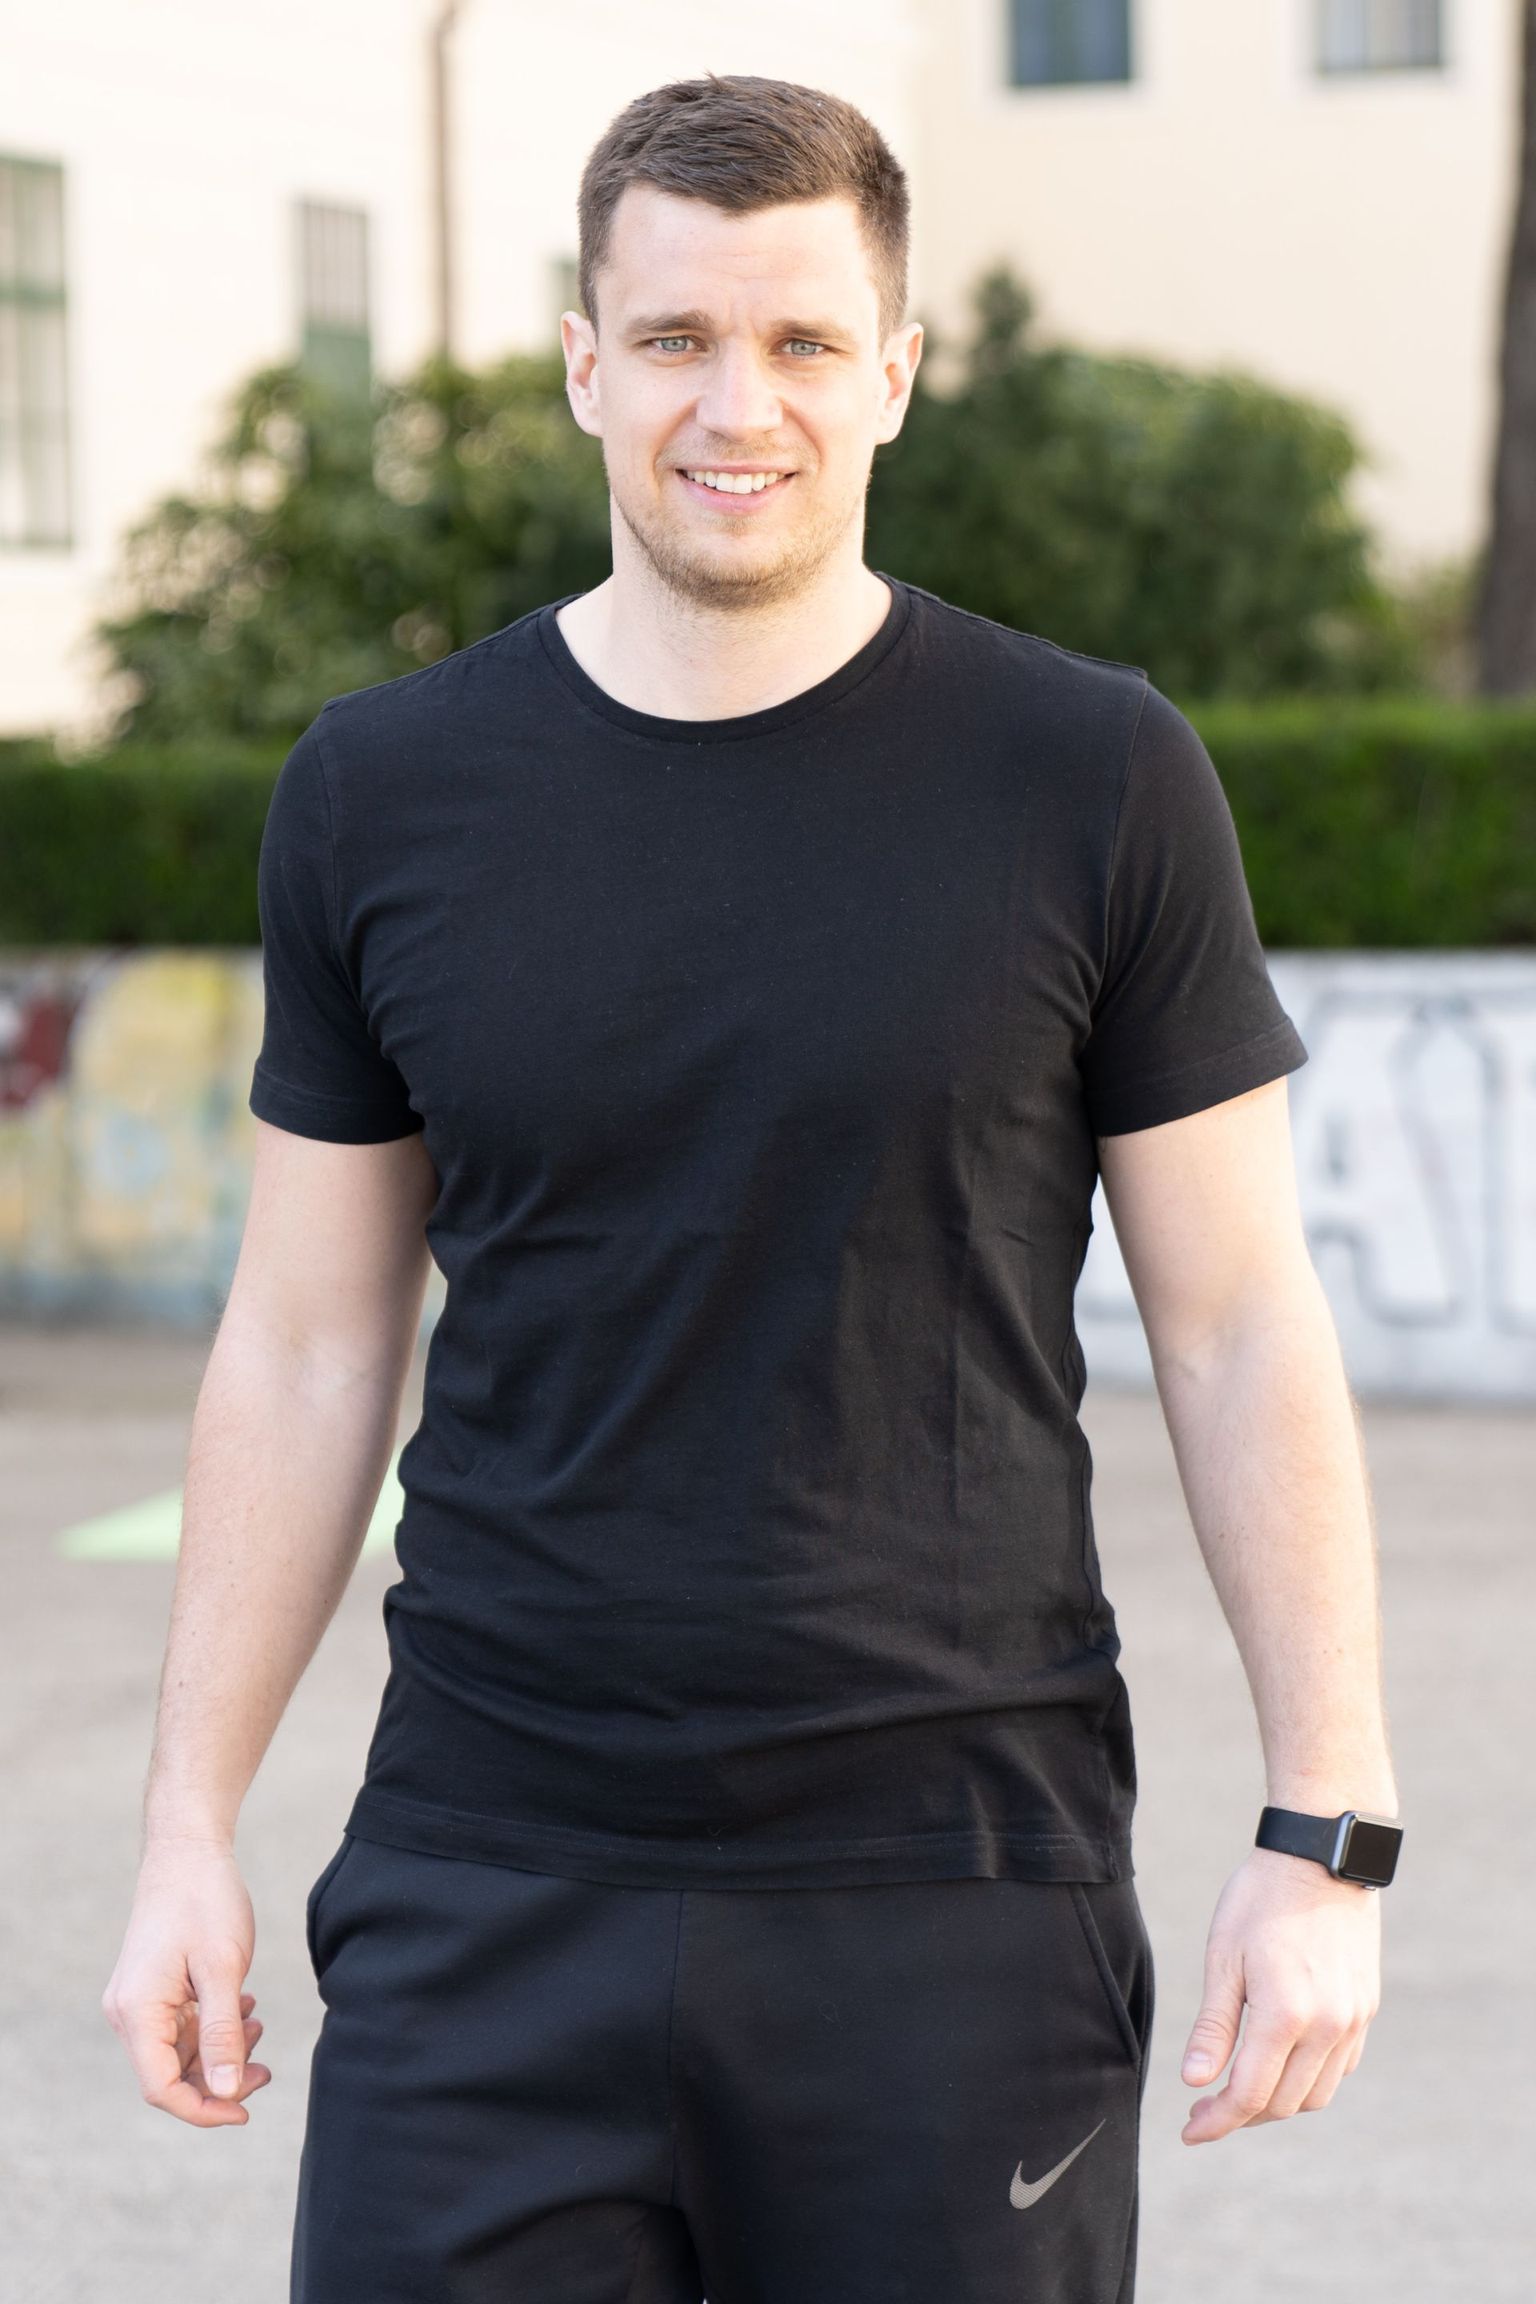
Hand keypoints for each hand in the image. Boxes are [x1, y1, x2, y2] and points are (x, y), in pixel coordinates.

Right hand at [101, 1838, 273, 2127]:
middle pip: (169, 2075)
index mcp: (137, 2012)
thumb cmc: (205, 1900)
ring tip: (258, 2025)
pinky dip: (213, 2029)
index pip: (161, 2088)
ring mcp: (138, 2000)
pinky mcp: (152, 1989)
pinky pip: (180, 2028)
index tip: (247, 2110)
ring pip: (177, 2053)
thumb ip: (222, 2033)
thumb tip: (227, 2091)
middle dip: (219, 2080)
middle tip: (266, 2068)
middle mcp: (127, 2012)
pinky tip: (244, 2009)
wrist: (188, 1849)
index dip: (203, 2109)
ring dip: (220, 2052)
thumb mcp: (223, 1968)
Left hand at [1179, 1845, 1380, 2144]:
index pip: (1250, 2095)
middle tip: (1204, 2107)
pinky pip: (1339, 2068)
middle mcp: (1328, 2026)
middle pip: (1284, 2104)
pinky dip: (1308, 2079)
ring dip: (1277, 2103)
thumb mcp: (1223, 1956)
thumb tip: (1195, 2083)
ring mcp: (1353, 2020)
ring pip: (1316, 2094)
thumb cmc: (1260, 1899)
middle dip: (1241, 2115)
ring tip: (1240, 2087)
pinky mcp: (1366, 2010)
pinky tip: (1279, 2063)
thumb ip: (1213, 2026)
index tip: (1189, 2132)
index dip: (1217, 2122)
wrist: (1322, 1858)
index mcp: (1285, 2014)